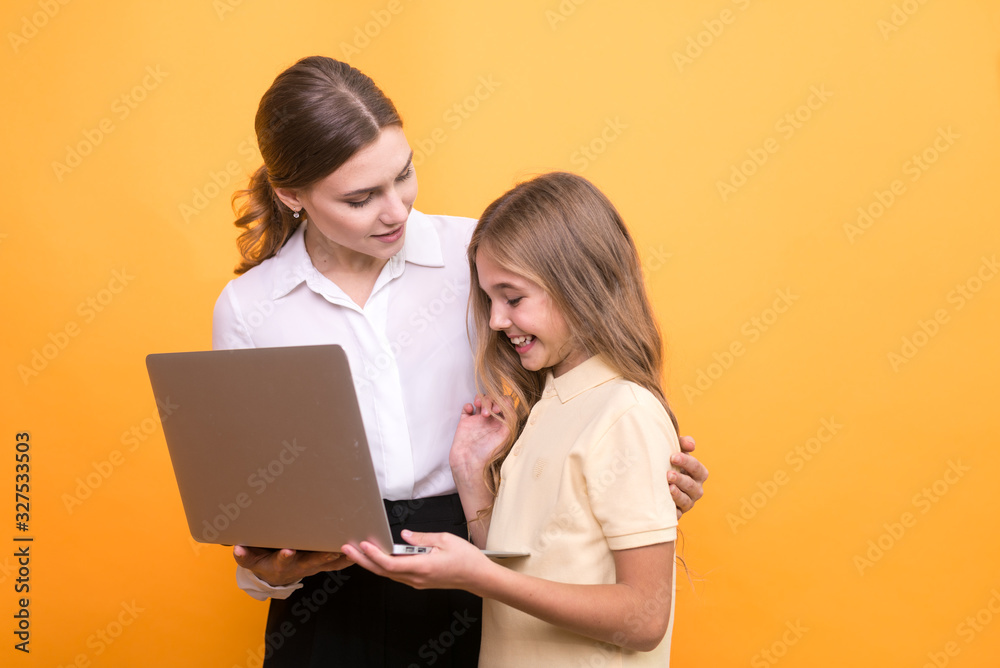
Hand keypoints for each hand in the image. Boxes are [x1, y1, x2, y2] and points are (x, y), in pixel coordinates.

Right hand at [233, 545, 352, 586]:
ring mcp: (312, 566)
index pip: (282, 561)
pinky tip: (361, 550)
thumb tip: (237, 549)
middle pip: (312, 562)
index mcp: (281, 564)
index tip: (287, 551)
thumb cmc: (262, 561)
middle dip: (322, 556)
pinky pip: (338, 563)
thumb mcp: (250, 560)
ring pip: (329, 563)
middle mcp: (299, 566)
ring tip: (354, 548)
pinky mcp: (322, 564)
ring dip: (340, 557)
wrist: (274, 575)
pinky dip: (349, 558)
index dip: (285, 557)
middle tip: (332, 548)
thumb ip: (244, 555)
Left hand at [341, 530, 493, 593]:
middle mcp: (416, 578)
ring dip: (371, 563)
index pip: (391, 564)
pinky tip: (378, 557)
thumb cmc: (466, 558)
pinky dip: (384, 566)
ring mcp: (417, 582)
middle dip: (363, 560)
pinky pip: (397, 574)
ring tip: (357, 551)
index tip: (362, 545)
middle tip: (347, 548)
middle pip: (383, 571)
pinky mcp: (419, 581)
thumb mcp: (445, 540)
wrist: (478, 577)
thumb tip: (404, 535)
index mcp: (422, 567)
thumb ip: (421, 538)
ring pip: (388, 574)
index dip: (374, 555)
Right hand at [449, 395, 509, 476]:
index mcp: (502, 424)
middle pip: (493, 399)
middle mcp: (491, 421)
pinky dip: (468, 405)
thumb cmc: (488, 453)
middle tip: (486, 413)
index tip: (497, 409)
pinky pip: (467, 408)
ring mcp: (478, 421)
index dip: (502, 401)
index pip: (506, 404)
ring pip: (481, 400)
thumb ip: (509, 419)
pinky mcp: (466, 422)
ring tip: (478, 406)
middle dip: (490, 401)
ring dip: (480, 399)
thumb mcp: (504, 436)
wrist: (468, 463)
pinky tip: (470, 409)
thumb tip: (509, 404)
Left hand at [670, 435, 708, 518]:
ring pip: (686, 501)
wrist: (655, 481)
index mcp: (698, 474)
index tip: (672, 457)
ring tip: (668, 488)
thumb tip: (691, 445)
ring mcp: (687, 503)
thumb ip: (683, 443)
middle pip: (692, 486)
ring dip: (677, 494)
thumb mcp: (676, 451)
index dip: (687, 462)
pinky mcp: (677, 513)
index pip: (697, 468)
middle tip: (668, 474)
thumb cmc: (669, 463)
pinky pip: (676, 514)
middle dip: (681, 480)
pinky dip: (672, 511)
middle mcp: (696, 489)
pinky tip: (664, 505)